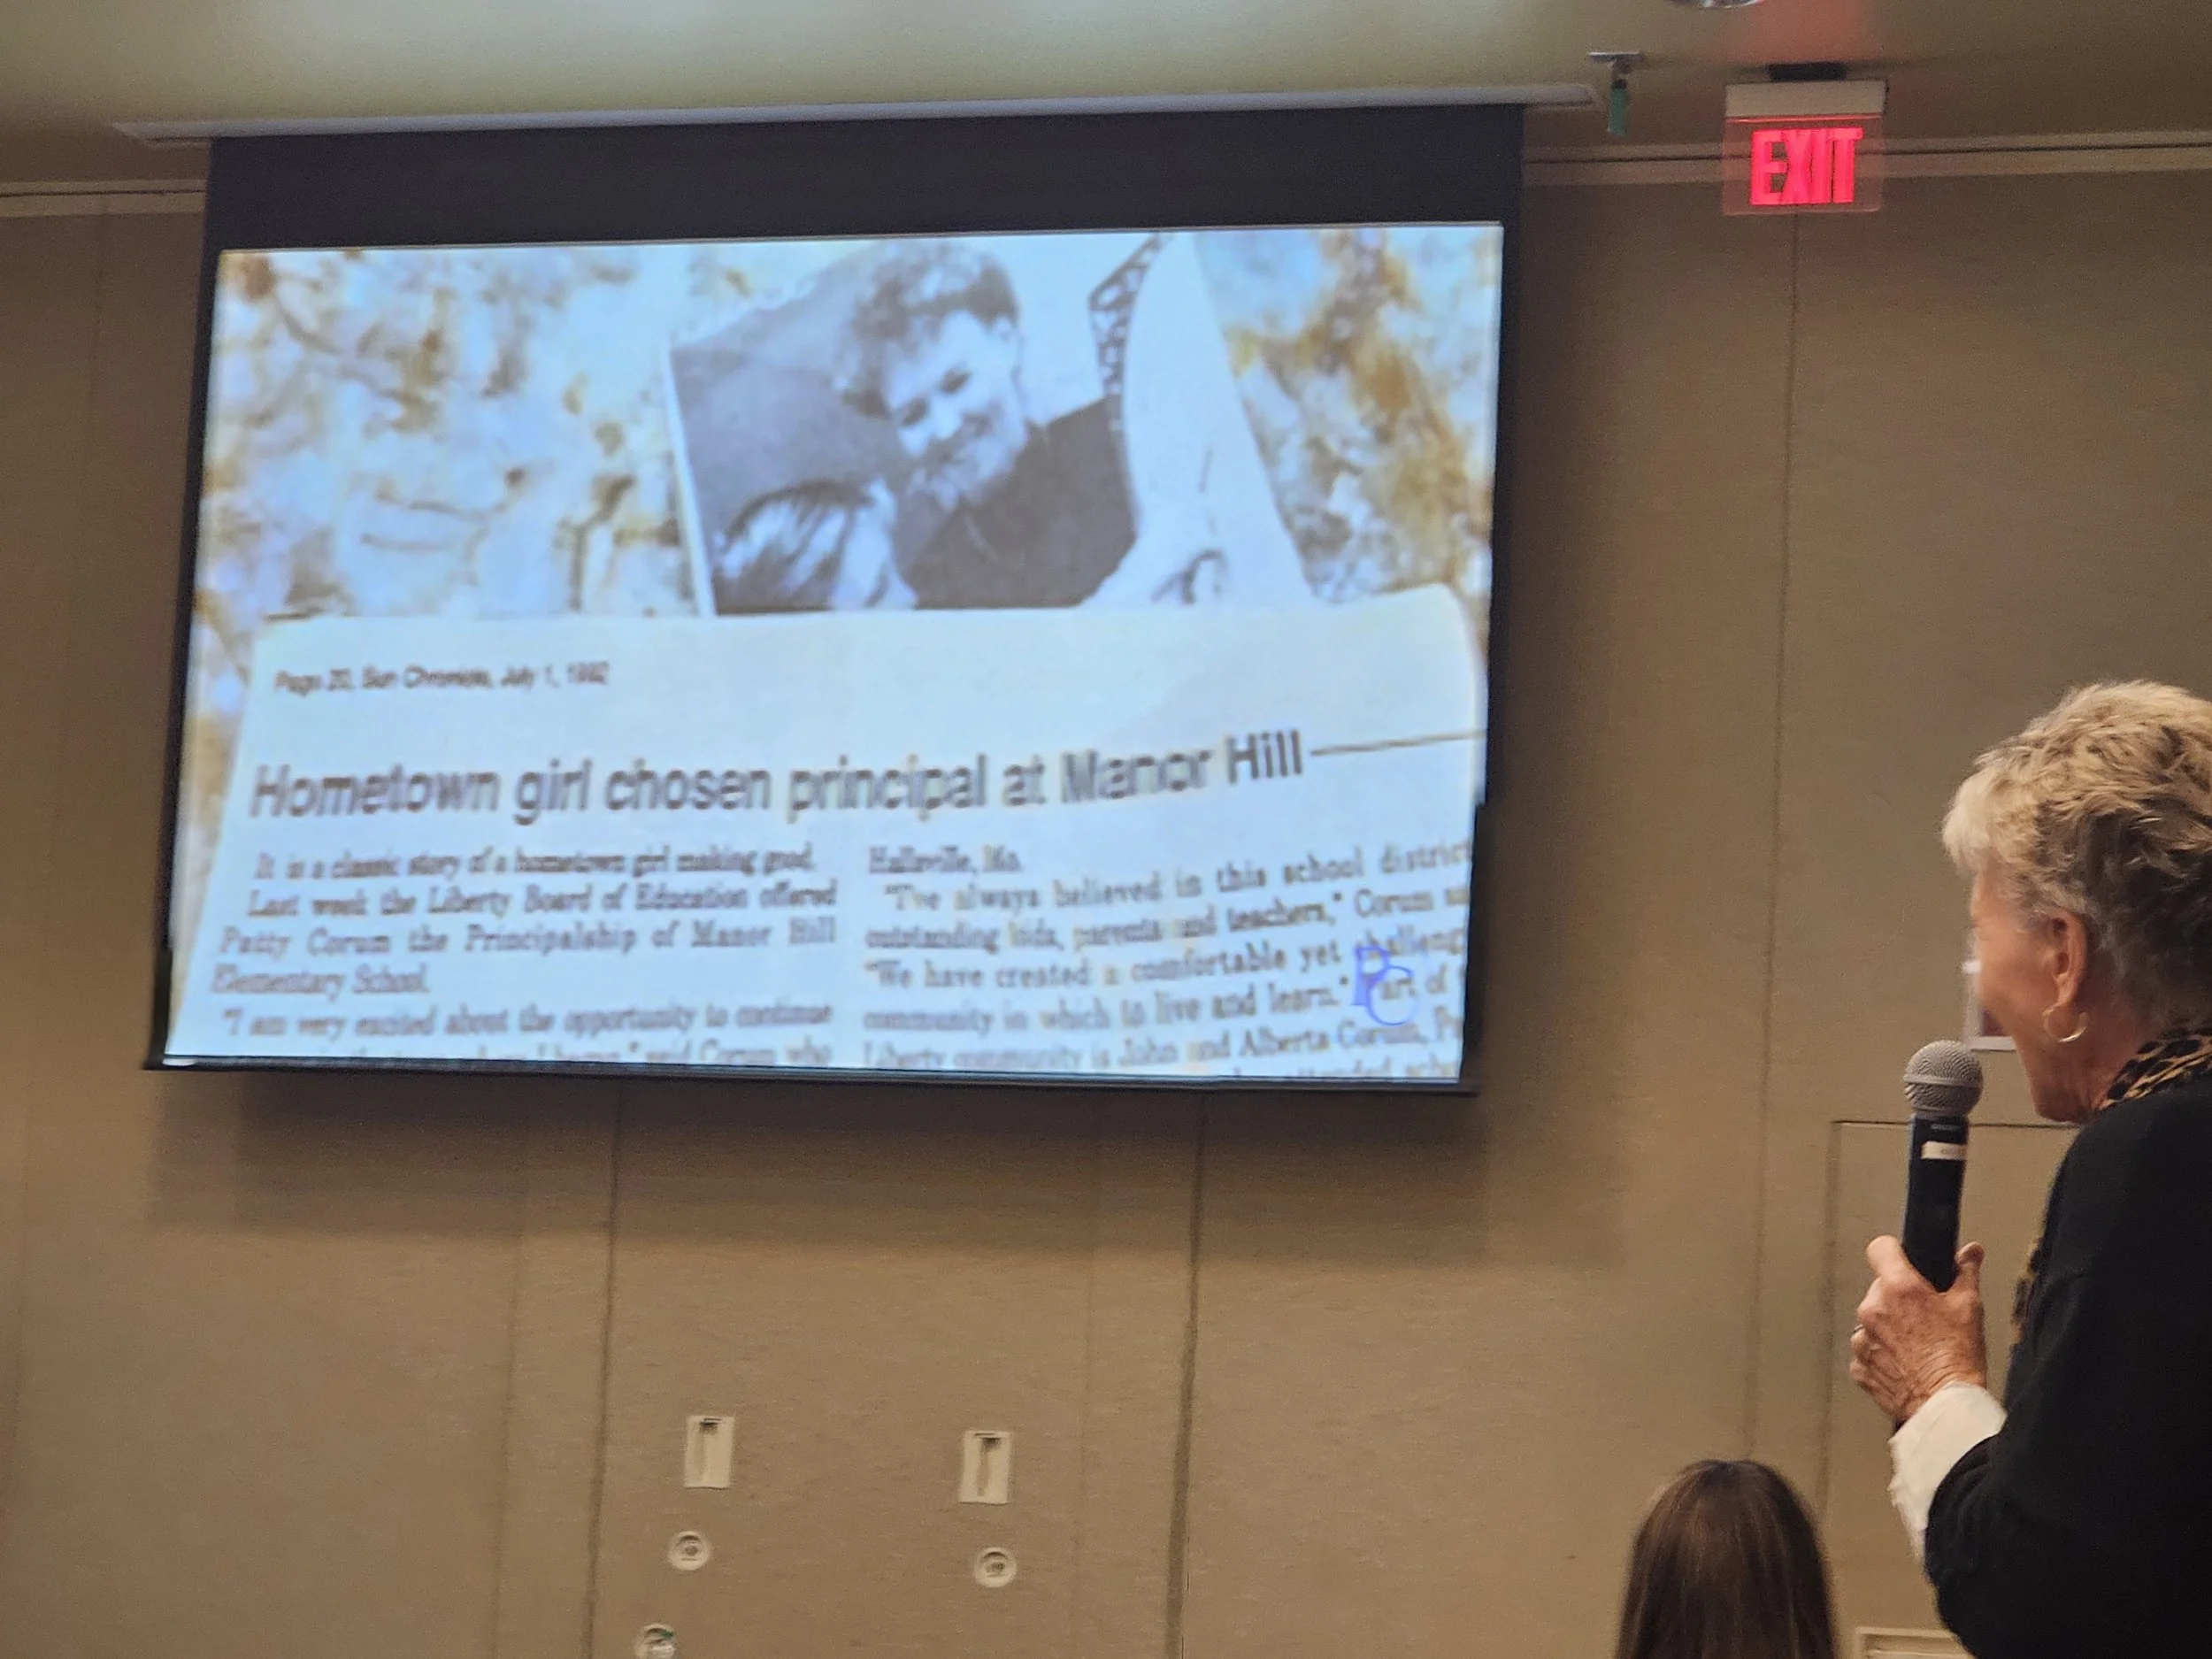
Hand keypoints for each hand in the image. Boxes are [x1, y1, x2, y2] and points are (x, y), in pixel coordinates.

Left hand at [1850, 1236, 1988, 1423]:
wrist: (1946, 1406)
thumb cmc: (1959, 1359)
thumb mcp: (1969, 1307)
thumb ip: (1966, 1273)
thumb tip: (1970, 1252)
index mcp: (1898, 1288)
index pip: (1880, 1249)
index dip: (1894, 1252)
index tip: (1903, 1260)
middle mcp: (1873, 1309)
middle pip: (1880, 1288)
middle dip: (1898, 1297)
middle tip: (1924, 1315)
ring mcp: (1862, 1339)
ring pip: (1871, 1320)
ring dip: (1888, 1326)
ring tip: (1917, 1344)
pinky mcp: (1859, 1366)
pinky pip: (1867, 1350)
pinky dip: (1882, 1353)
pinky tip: (1905, 1363)